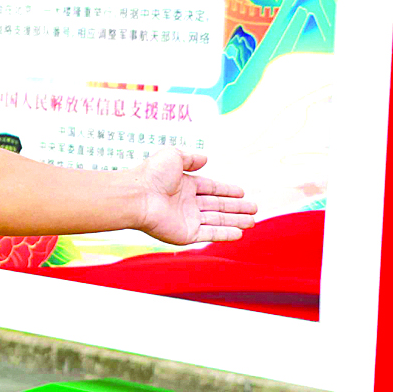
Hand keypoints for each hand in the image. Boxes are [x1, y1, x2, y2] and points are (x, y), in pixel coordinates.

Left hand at [130, 148, 259, 244]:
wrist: (137, 196)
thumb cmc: (151, 175)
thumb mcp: (173, 156)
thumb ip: (190, 158)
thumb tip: (205, 159)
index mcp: (184, 185)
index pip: (211, 188)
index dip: (227, 190)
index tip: (242, 192)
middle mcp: (186, 203)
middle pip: (217, 206)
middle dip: (236, 207)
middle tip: (254, 208)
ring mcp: (187, 219)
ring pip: (217, 220)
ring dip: (235, 221)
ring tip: (252, 221)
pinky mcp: (186, 234)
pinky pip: (209, 234)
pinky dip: (225, 234)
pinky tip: (239, 233)